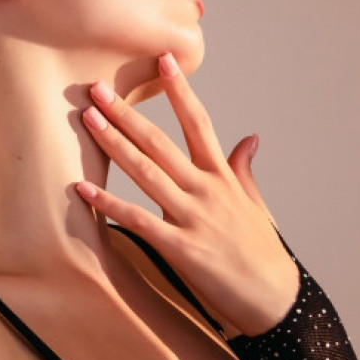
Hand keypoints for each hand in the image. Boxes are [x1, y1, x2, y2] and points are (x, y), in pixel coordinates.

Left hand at [75, 53, 299, 336]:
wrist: (275, 299)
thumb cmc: (262, 253)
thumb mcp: (256, 206)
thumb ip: (243, 171)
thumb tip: (249, 138)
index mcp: (223, 177)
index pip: (199, 123)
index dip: (180, 91)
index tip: (164, 60)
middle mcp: (206, 189)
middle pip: (160, 142)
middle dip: (126, 113)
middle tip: (97, 88)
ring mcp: (193, 217)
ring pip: (146, 172)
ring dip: (114, 144)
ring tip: (88, 120)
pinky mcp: (181, 247)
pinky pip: (137, 219)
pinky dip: (109, 203)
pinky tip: (83, 187)